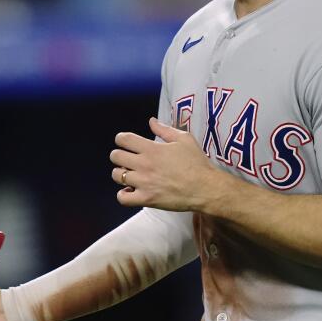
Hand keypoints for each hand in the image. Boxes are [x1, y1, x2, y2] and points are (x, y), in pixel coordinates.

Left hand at [110, 117, 225, 210]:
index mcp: (152, 149)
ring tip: (130, 175)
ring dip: (121, 174)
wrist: (206, 188)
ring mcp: (144, 183)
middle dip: (119, 155)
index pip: (123, 139)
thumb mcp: (184, 139)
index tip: (125, 143)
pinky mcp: (146, 199)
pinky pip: (123, 198)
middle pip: (115, 156)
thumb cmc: (197, 163)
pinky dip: (124, 194)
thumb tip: (151, 121)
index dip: (121, 139)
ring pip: (116, 176)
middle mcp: (144, 164)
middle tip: (128, 160)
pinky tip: (131, 191)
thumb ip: (165, 129)